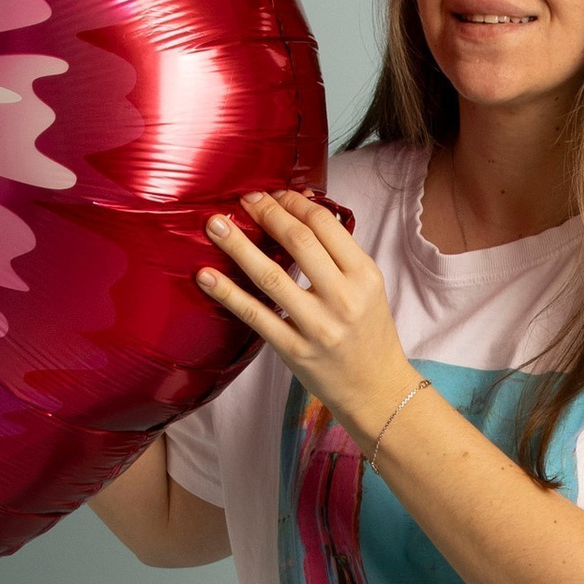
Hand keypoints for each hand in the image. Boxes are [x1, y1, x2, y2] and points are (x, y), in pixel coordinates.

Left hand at [199, 193, 418, 444]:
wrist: (377, 389)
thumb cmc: (369, 333)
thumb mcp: (368, 288)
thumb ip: (337, 254)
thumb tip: (298, 210)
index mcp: (365, 275)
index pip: (324, 225)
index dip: (293, 203)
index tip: (274, 194)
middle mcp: (343, 298)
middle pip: (299, 242)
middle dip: (267, 214)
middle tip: (244, 200)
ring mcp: (318, 326)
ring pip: (271, 276)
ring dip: (238, 246)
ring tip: (214, 225)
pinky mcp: (294, 351)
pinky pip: (255, 316)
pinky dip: (228, 294)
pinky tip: (206, 276)